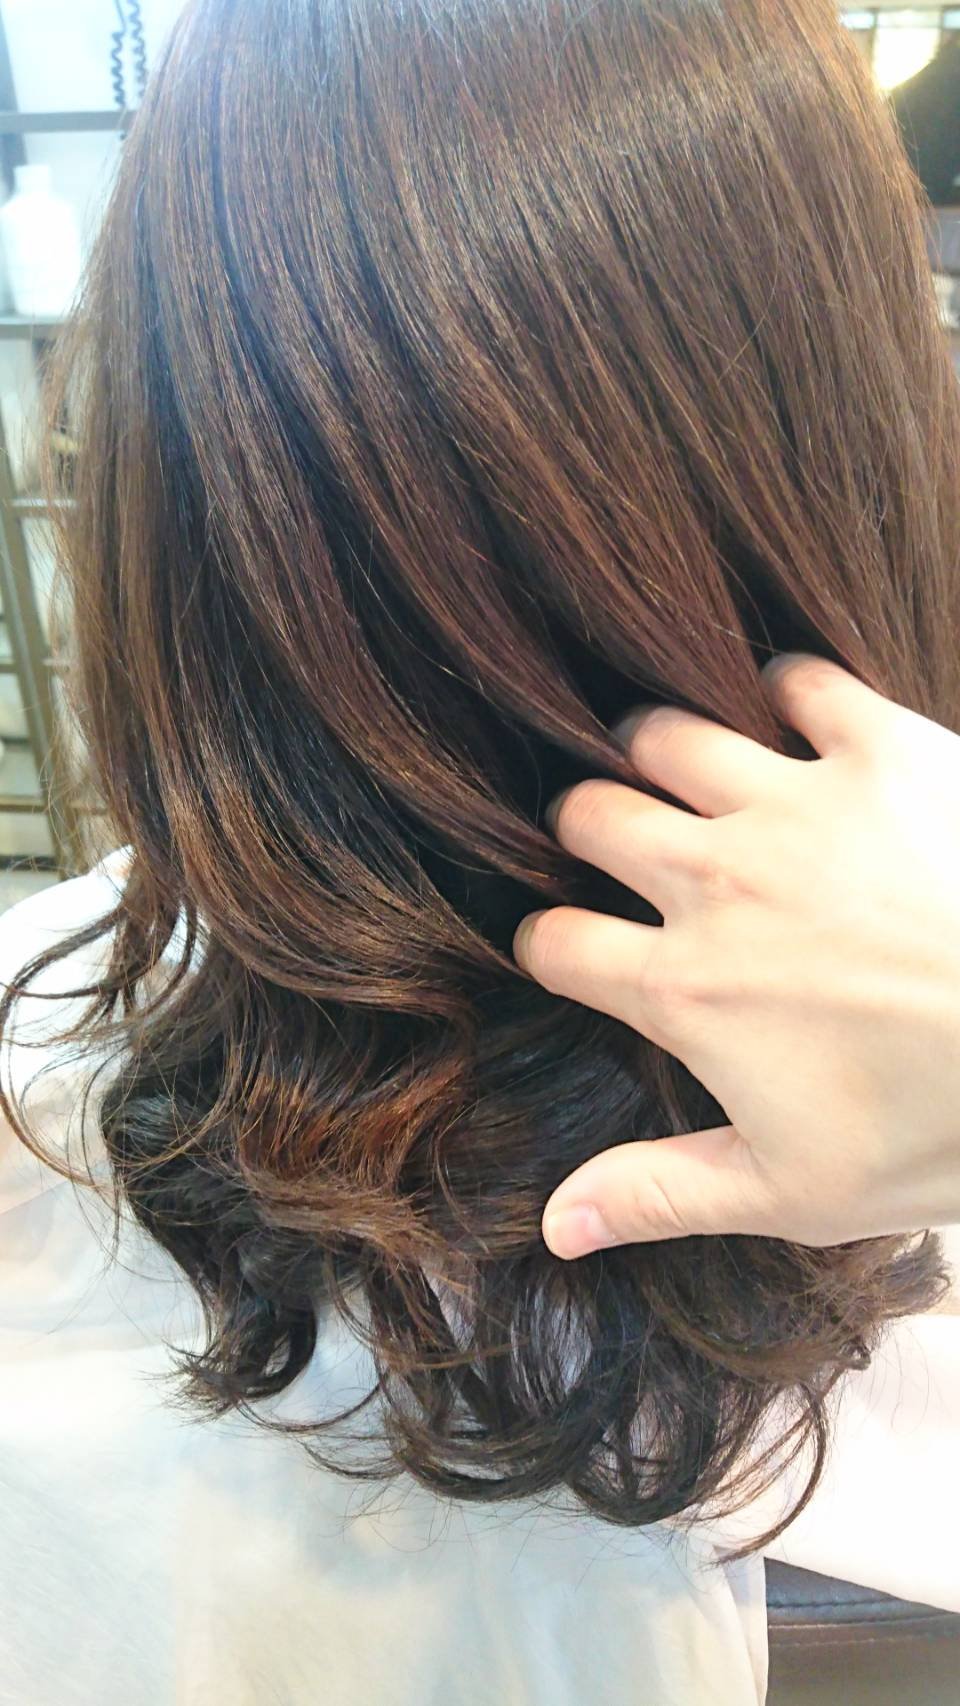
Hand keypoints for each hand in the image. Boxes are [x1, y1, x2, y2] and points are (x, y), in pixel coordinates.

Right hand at [513, 655, 959, 1257]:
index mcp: (688, 988)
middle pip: (587, 818)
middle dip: (581, 833)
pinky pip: (797, 681)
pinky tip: (791, 720)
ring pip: (665, 736)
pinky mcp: (881, 751)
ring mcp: (797, 805)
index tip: (566, 950)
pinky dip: (782, 692)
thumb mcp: (795, 1190)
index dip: (544, 947)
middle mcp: (718, 880)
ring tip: (678, 773)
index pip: (555, 944)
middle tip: (613, 847)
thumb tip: (555, 1226)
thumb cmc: (943, 1131)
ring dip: (655, 752)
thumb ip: (660, 1194)